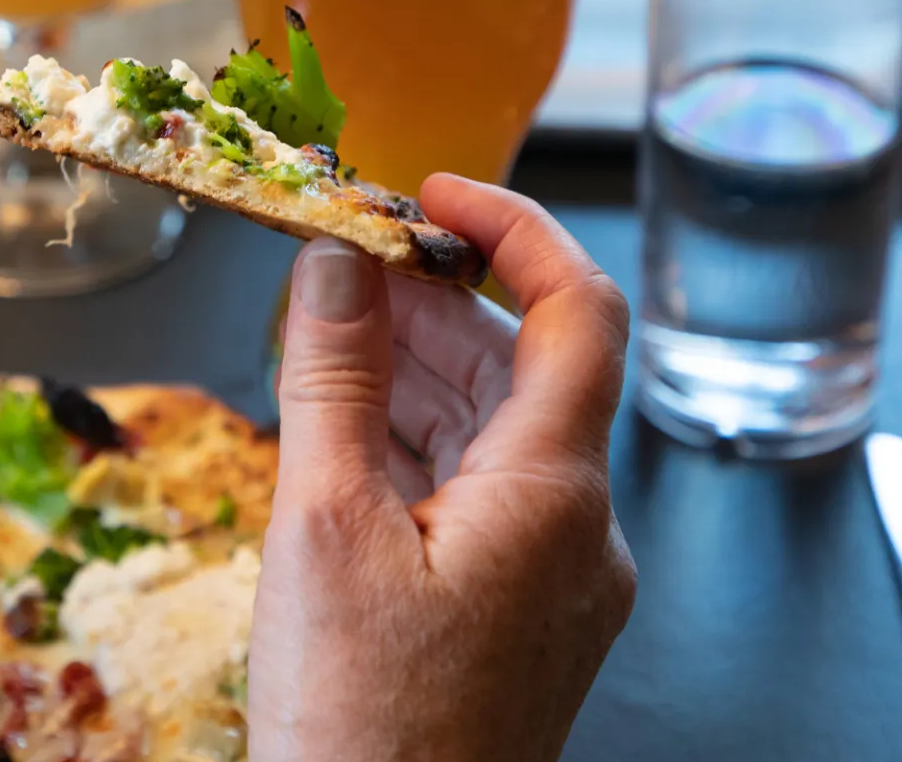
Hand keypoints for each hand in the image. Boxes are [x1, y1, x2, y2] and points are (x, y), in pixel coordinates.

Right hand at [249, 175, 635, 761]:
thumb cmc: (360, 728)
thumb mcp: (322, 525)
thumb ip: (333, 376)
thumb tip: (333, 260)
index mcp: (554, 496)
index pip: (576, 310)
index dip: (512, 227)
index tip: (431, 192)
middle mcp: (579, 532)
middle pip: (525, 368)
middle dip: (435, 299)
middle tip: (345, 255)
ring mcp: (554, 581)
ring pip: (498, 432)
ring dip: (419, 368)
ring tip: (330, 329)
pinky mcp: (518, 617)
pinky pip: (481, 496)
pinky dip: (420, 444)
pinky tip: (349, 425)